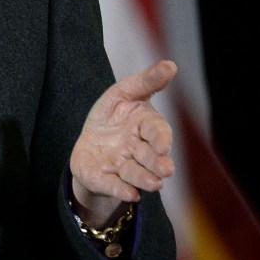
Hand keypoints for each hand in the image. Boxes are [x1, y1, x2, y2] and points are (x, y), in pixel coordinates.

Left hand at [69, 59, 177, 227]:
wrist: (89, 143)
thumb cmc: (112, 116)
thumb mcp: (124, 93)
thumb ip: (146, 81)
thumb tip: (171, 64)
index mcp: (145, 127)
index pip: (157, 132)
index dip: (161, 138)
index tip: (163, 144)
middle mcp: (139, 150)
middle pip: (150, 158)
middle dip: (158, 164)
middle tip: (166, 169)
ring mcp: (123, 167)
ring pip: (136, 175)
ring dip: (144, 179)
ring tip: (154, 183)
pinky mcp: (107, 180)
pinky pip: (115, 186)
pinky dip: (122, 190)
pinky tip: (130, 194)